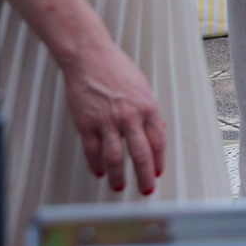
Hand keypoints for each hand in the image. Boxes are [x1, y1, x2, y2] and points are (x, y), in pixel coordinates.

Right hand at [63, 38, 167, 194]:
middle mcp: (129, 116)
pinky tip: (99, 171)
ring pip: (116, 157)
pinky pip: (92, 150)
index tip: (158, 172)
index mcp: (147, 107)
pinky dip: (96, 164)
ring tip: (119, 185)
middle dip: (145, 175)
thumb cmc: (115, 68)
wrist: (90, 57)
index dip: (159, 160)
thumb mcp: (142, 88)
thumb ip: (148, 111)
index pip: (158, 141)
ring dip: (118, 175)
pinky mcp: (86, 123)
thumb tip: (155, 131)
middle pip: (141, 154)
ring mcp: (107, 121)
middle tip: (146, 188)